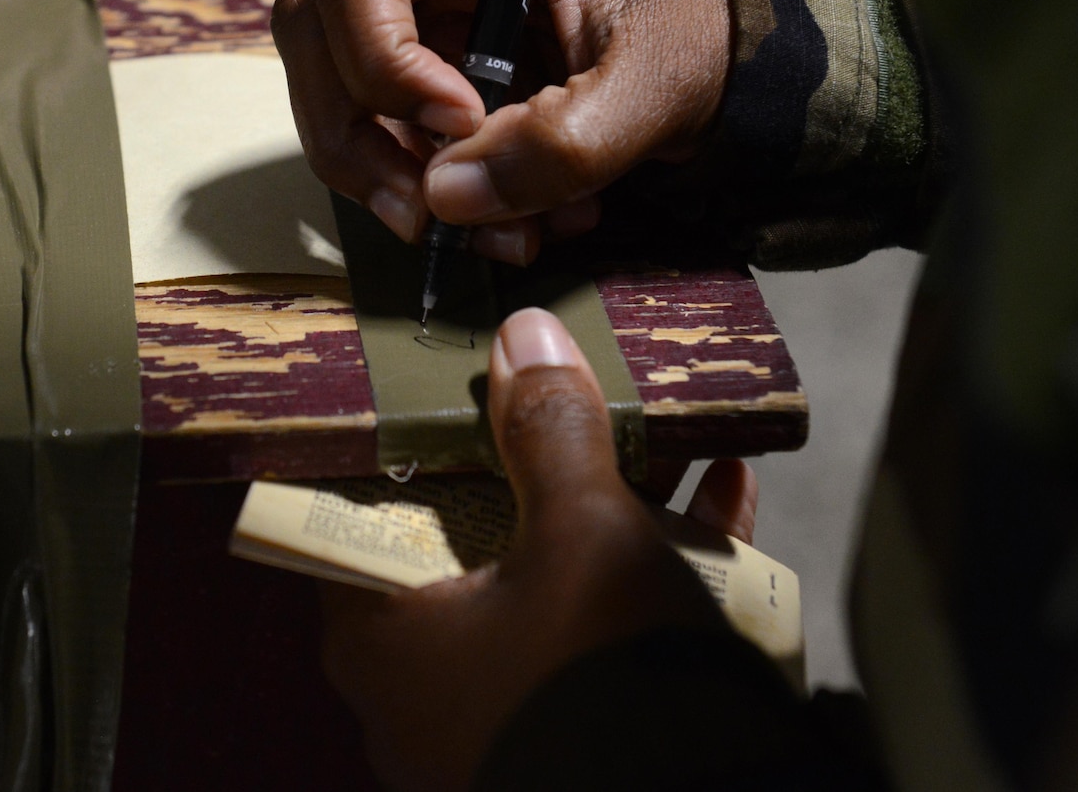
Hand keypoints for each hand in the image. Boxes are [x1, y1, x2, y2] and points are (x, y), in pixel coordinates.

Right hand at [272, 0, 727, 263]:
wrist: (766, 37)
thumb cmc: (719, 15)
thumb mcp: (658, 77)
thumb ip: (561, 142)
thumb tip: (445, 200)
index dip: (380, 53)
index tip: (456, 123)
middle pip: (322, 33)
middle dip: (358, 133)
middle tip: (423, 212)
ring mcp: (434, 19)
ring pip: (343, 95)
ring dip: (397, 179)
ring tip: (498, 234)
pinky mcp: (446, 76)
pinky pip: (398, 140)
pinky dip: (442, 196)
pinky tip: (517, 224)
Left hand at [320, 308, 758, 791]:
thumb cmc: (606, 682)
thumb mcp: (585, 532)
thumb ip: (549, 431)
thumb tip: (522, 336)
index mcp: (381, 640)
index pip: (356, 520)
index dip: (403, 450)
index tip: (446, 394)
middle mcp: (416, 693)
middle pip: (462, 547)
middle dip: (528, 474)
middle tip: (562, 407)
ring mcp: (489, 725)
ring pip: (539, 591)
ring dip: (601, 518)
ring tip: (657, 442)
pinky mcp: (566, 742)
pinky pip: (593, 642)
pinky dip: (646, 577)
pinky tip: (721, 502)